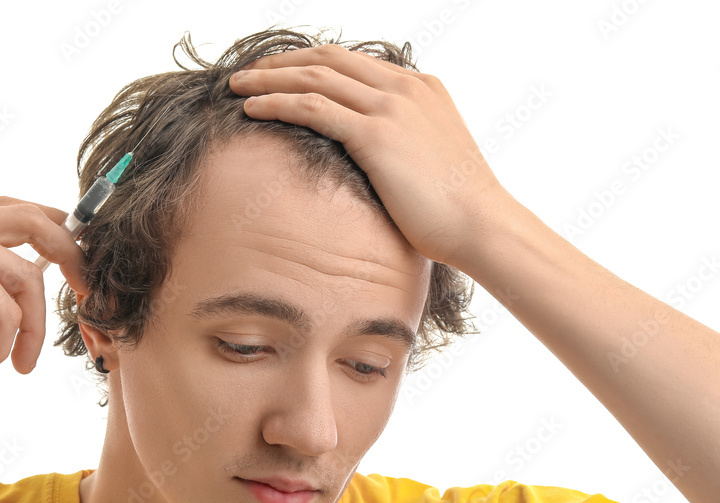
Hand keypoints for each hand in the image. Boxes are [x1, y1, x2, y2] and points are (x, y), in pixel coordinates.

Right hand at [0, 196, 88, 388]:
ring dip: (33, 331)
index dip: (56, 228)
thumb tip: (39, 278)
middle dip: (72, 255)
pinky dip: (7, 346)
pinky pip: (10, 308)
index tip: (79, 263)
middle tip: (88, 295)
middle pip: (35, 219)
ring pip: (29, 277)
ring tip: (19, 365)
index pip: (15, 209)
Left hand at [228, 43, 512, 265]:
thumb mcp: (428, 160)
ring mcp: (391, 107)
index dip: (309, 64)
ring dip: (270, 79)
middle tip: (248, 74)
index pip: (352, 63)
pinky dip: (278, 103)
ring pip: (315, 77)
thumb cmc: (455, 209)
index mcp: (420, 88)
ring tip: (237, 87)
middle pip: (327, 59)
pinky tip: (252, 109)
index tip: (279, 74)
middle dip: (282, 62)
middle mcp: (405, 88)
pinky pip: (313, 108)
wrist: (481, 225)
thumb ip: (400, 143)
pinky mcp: (377, 134)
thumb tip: (368, 159)